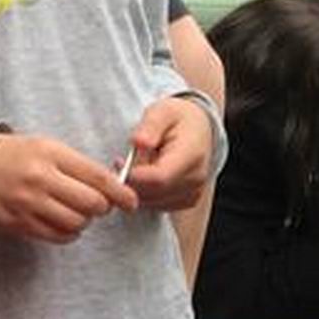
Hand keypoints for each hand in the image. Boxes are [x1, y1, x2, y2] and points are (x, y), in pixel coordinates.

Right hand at [0, 132, 135, 238]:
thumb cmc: (15, 155)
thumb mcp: (46, 146)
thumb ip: (77, 165)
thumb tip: (112, 187)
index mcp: (51, 154)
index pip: (97, 176)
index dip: (120, 192)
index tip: (131, 201)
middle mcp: (40, 179)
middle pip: (91, 204)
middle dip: (102, 207)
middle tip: (99, 205)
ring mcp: (28, 203)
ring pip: (76, 223)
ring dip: (84, 221)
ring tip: (77, 212)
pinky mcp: (19, 223)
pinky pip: (57, 236)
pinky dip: (69, 233)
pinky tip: (64, 223)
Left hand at [124, 96, 215, 211]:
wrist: (199, 128)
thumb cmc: (178, 119)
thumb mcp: (162, 111)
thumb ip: (150, 126)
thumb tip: (138, 142)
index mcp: (191, 155)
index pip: (159, 178)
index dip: (134, 175)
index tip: (119, 161)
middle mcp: (196, 179)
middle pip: (154, 193)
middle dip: (132, 182)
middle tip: (122, 163)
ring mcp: (193, 193)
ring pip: (153, 203)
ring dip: (137, 189)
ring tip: (135, 167)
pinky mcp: (188, 201)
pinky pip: (158, 206)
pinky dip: (146, 195)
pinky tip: (145, 177)